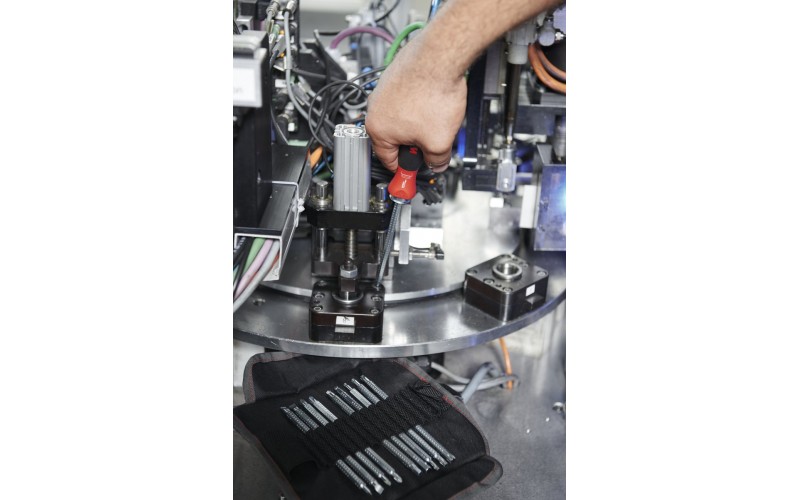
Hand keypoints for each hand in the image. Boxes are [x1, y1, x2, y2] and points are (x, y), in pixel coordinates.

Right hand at [366, 35, 465, 173]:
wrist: (441, 56)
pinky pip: (407, 99)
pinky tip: (434, 102)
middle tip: (431, 147)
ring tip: (436, 118)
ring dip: (419, 123)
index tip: (410, 176)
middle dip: (415, 144)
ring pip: (402, 118)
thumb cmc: (434, 93)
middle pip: (395, 138)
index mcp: (377, 129)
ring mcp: (384, 90)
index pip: (387, 160)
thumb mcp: (439, 142)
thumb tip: (437, 164)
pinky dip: (420, 104)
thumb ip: (437, 160)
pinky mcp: (396, 76)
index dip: (404, 171)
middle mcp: (375, 108)